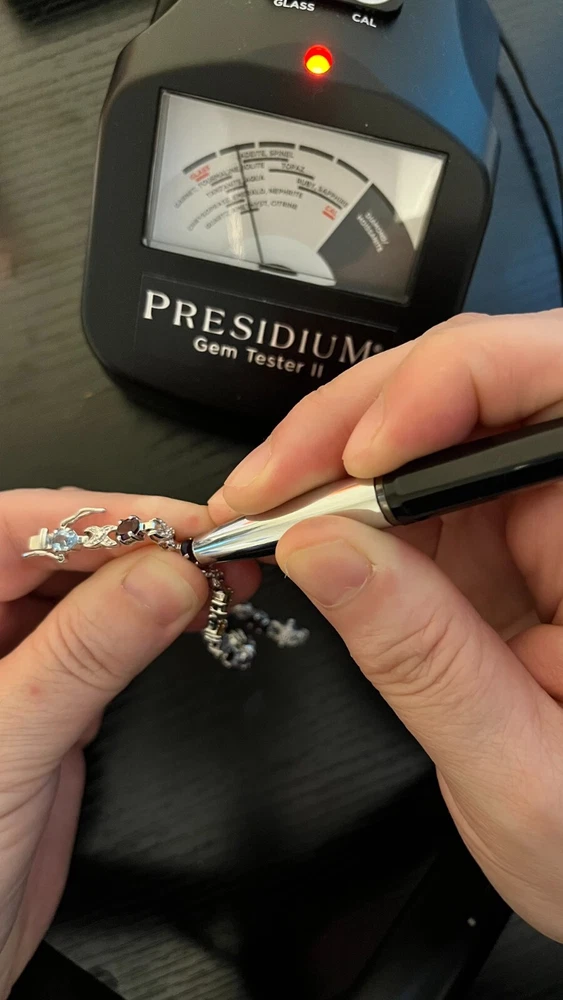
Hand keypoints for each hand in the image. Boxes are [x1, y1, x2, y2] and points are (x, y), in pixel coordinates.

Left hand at [0, 489, 258, 995]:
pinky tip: (184, 620)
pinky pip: (106, 639)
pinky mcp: (54, 700)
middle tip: (215, 551)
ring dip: (154, 580)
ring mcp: (16, 662)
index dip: (108, 515)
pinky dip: (152, 625)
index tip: (186, 525)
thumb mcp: (11, 740)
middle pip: (61, 549)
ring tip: (214, 578)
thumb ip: (86, 652)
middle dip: (141, 542)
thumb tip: (165, 574)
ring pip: (90, 590)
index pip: (19, 527)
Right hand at [209, 309, 562, 940]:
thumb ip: (422, 653)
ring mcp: (530, 520)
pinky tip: (294, 525)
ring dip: (331, 457)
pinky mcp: (487, 543)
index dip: (451, 384)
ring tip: (262, 507)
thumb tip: (319, 547)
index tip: (360, 456)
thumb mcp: (516, 767)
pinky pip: (403, 490)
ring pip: (424, 427)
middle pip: (473, 388)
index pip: (551, 384)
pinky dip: (336, 500)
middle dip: (356, 420)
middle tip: (269, 483)